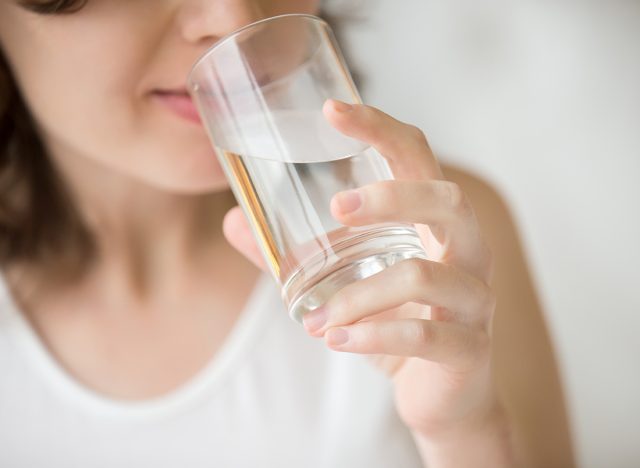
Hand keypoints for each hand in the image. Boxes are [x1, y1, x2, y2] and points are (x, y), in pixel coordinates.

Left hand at [224, 99, 507, 447]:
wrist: (440, 397)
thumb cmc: (396, 324)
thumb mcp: (345, 283)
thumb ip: (293, 254)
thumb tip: (234, 220)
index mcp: (435, 224)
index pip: (417, 157)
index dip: (380, 127)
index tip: (332, 110)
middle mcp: (466, 251)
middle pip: (447, 200)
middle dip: (391, 196)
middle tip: (336, 209)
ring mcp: (475, 300)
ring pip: (424, 275)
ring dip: (359, 295)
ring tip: (314, 320)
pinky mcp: (470, 348)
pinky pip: (424, 335)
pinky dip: (372, 336)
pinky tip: (336, 340)